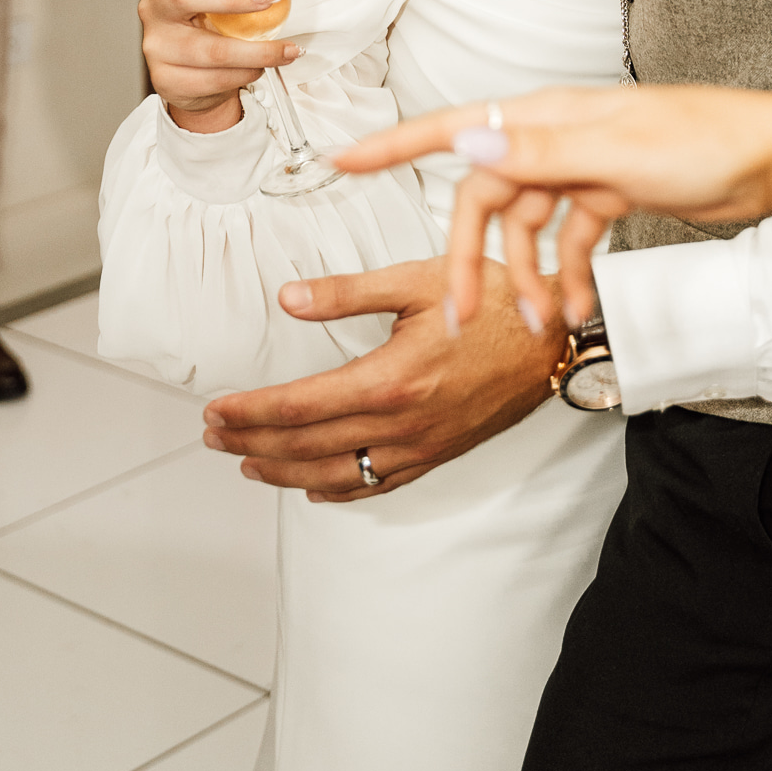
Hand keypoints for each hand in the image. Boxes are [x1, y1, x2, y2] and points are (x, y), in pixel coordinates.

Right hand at [140, 0, 299, 132]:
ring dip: (255, 51)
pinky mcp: (165, 78)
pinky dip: (242, 75)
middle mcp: (156, 8)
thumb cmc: (214, 23)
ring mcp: (156, 45)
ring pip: (208, 49)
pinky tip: (258, 70)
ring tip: (286, 51)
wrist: (196, 79)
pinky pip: (210, 79)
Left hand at [202, 256, 562, 501]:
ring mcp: (420, 447)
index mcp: (390, 379)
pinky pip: (379, 485)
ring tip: (248, 463)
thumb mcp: (416, 280)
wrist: (556, 341)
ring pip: (337, 475)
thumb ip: (347, 293)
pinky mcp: (437, 455)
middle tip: (214, 436)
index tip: (217, 409)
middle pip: (307, 446)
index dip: (251, 411)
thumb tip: (288, 297)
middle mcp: (402, 424)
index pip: (300, 406)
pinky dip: (339, 490)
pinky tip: (314, 487)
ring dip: (284, 472)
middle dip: (253, 443)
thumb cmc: (492, 303)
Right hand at [335, 85, 771, 335]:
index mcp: (546, 117)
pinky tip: (578, 307)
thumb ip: (539, 155)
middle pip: (486, 199)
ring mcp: (582, 166)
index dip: (394, 146)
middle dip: (470, 259)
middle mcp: (554, 137)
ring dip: (527, 276)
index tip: (342, 161)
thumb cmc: (699, 142)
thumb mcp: (615, 153)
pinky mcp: (609, 192)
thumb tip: (466, 146)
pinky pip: (568, 238)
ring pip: (527, 226)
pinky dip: (567, 273)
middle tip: (462, 316)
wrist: (769, 157)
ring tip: (544, 322)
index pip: (454, 127)